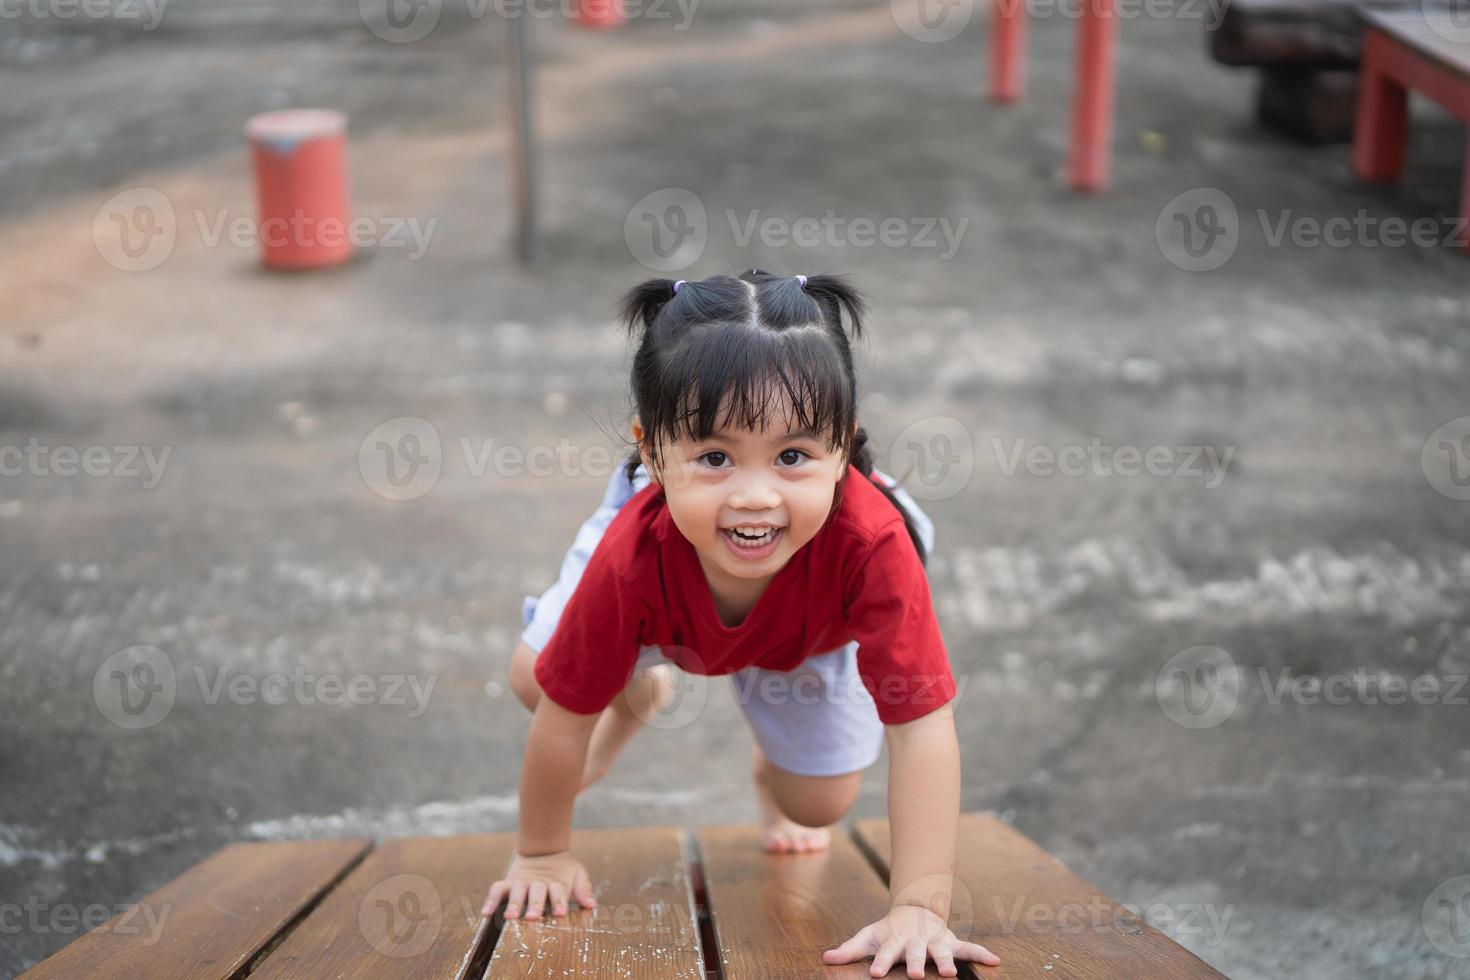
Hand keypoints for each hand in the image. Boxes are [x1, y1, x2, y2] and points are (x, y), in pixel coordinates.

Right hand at [480, 849, 597, 920]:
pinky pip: (497, 889)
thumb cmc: (562, 869)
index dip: (559, 902)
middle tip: (532, 917)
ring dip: (513, 904)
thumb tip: (592, 904)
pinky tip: (486, 913)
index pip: (558, 891)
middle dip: (534, 905)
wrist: (543, 849)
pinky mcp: (508, 882)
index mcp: (555, 882)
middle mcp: (537, 882)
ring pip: (516, 891)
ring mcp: (521, 881)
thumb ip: (583, 889)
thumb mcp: (577, 874)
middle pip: (536, 893)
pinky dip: (491, 900)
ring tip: (510, 917)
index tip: (560, 913)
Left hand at [822, 903, 1000, 977]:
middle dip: (916, 963)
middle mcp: (917, 941)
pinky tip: (996, 961)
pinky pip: (969, 948)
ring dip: (947, 961)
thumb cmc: (888, 931)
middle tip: (914, 975)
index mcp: (895, 940)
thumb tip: (826, 957)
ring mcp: (936, 942)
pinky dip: (982, 954)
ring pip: (943, 952)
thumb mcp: (868, 937)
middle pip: (916, 953)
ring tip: (950, 973)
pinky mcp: (952, 943)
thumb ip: (850, 949)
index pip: (886, 953)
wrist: (914, 910)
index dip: (881, 962)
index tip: (875, 973)